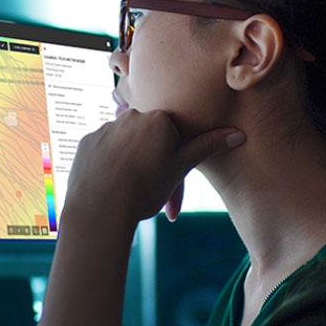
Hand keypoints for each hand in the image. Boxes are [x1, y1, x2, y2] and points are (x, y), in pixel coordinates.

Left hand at [64, 108, 245, 226]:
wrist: (100, 208)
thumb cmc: (144, 189)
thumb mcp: (180, 169)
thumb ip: (207, 147)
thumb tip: (238, 134)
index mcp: (158, 119)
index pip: (173, 133)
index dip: (173, 158)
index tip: (168, 180)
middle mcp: (130, 117)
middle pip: (147, 137)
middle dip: (152, 161)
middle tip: (150, 190)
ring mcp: (105, 129)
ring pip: (125, 144)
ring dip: (130, 163)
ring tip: (129, 192)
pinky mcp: (86, 143)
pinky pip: (103, 151)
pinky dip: (108, 166)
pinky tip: (110, 186)